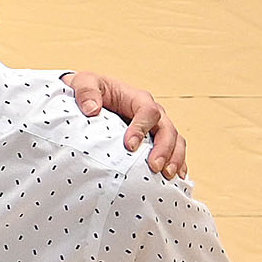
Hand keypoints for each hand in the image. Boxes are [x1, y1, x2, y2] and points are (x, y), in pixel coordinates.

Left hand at [64, 71, 186, 177]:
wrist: (90, 97)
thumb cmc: (88, 90)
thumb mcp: (83, 82)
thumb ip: (86, 92)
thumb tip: (92, 109)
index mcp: (137, 98)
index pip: (147, 112)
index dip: (141, 128)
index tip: (130, 146)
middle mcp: (152, 112)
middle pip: (167, 129)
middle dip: (164, 149)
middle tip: (154, 167)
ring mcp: (156, 127)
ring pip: (175, 141)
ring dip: (175, 158)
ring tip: (167, 175)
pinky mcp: (155, 139)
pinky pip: (174, 151)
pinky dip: (178, 163)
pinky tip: (176, 178)